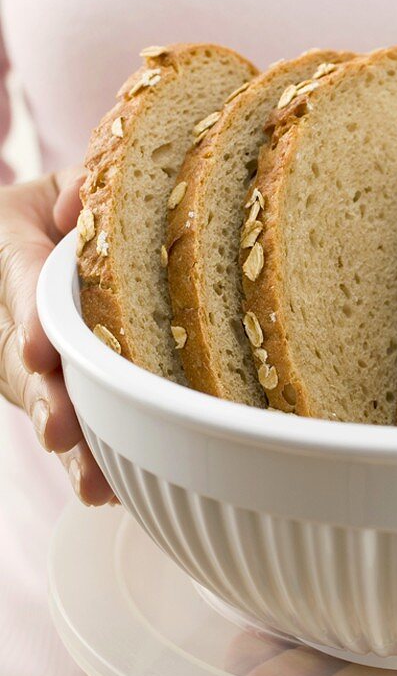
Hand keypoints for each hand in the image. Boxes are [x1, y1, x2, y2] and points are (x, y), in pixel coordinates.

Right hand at [0, 168, 114, 504]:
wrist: (46, 235)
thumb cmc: (65, 207)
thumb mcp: (61, 184)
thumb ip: (76, 190)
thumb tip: (77, 210)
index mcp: (8, 245)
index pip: (15, 279)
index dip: (28, 314)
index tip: (37, 348)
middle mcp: (14, 312)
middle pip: (20, 360)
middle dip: (43, 397)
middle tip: (60, 431)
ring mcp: (29, 354)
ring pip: (43, 398)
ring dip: (69, 444)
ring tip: (94, 483)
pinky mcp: (59, 382)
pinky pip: (70, 416)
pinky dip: (87, 456)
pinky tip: (107, 490)